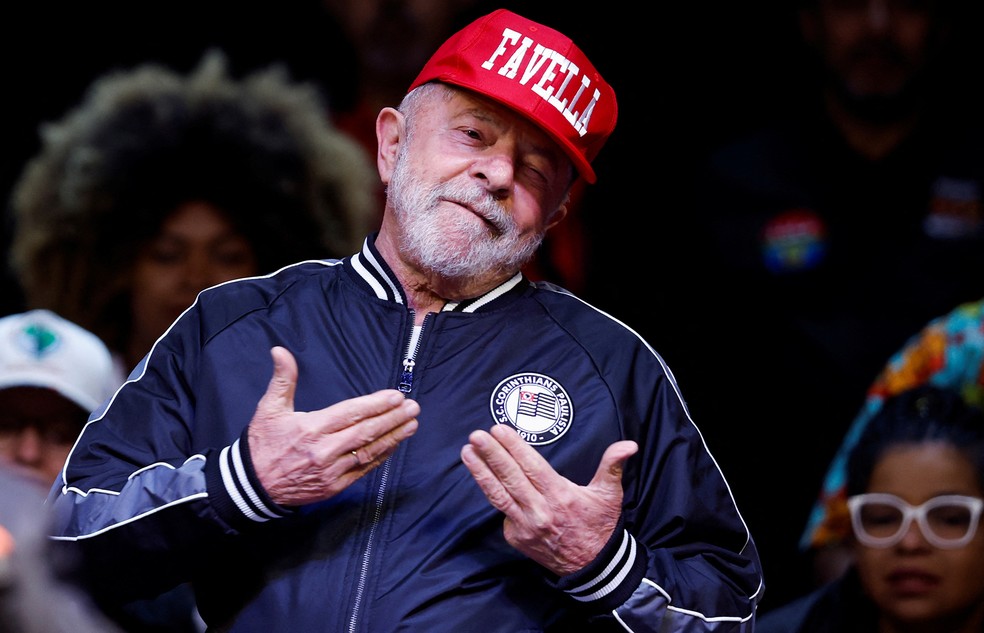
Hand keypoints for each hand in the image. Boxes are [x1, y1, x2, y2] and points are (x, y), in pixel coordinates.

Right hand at [248, 346, 419, 505]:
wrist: (252, 486)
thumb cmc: (263, 443)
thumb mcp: (268, 408)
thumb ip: (282, 379)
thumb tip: (280, 351)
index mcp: (311, 429)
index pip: (351, 414)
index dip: (375, 405)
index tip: (396, 396)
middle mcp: (324, 451)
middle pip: (366, 432)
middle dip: (393, 418)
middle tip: (413, 407)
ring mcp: (331, 471)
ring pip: (369, 452)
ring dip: (393, 437)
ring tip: (411, 425)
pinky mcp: (334, 486)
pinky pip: (363, 470)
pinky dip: (381, 456)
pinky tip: (394, 444)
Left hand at [460, 424, 637, 575]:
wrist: (593, 568)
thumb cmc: (599, 526)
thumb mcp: (610, 495)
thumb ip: (612, 466)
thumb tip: (628, 445)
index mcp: (560, 496)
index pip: (531, 466)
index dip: (513, 448)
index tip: (499, 430)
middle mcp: (539, 511)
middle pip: (509, 478)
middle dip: (491, 454)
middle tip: (476, 435)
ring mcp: (525, 526)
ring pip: (497, 495)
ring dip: (480, 472)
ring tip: (467, 452)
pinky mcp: (516, 538)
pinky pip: (503, 513)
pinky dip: (493, 495)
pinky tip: (482, 476)